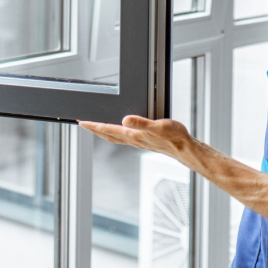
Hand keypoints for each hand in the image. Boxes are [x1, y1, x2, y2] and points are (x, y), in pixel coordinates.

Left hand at [78, 115, 195, 161]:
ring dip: (103, 132)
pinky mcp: (144, 140)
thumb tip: (124, 119)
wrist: (185, 148)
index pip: (109, 129)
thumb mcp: (158, 126)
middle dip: (94, 129)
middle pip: (108, 135)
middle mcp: (133, 139)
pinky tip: (118, 130)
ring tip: (95, 127)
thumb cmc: (174, 137)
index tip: (82, 122)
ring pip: (115, 137)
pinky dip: (115, 133)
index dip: (94, 126)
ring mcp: (138, 141)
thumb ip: (141, 123)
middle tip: (83, 124)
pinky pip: (124, 137)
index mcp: (133, 135)